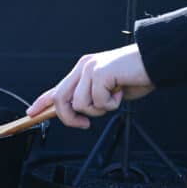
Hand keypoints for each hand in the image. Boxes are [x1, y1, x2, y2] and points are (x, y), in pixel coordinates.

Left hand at [26, 44, 154, 128]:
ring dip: (99, 109)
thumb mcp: (109, 91)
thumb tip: (78, 113)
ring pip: (80, 104)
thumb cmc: (136, 76)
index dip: (42, 102)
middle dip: (70, 118)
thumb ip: (92, 98)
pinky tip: (121, 91)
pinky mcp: (100, 73)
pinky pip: (97, 101)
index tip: (30, 113)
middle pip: (61, 99)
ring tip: (114, 98)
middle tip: (84, 125)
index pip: (57, 88)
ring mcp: (90, 69)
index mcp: (83, 70)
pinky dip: (111, 104)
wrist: (155, 62)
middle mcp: (83, 67)